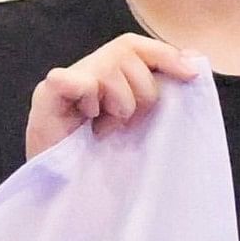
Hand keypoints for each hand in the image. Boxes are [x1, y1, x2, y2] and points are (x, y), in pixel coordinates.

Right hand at [26, 34, 205, 157]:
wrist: (62, 194)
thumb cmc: (101, 161)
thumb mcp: (136, 123)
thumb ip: (157, 90)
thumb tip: (194, 60)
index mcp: (103, 75)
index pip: (136, 46)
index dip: (165, 55)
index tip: (191, 73)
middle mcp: (83, 71)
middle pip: (127, 53)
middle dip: (141, 91)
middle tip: (125, 123)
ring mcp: (62, 82)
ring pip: (109, 68)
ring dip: (118, 105)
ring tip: (103, 129)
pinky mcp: (46, 97)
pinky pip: (75, 82)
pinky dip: (87, 96)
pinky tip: (86, 118)